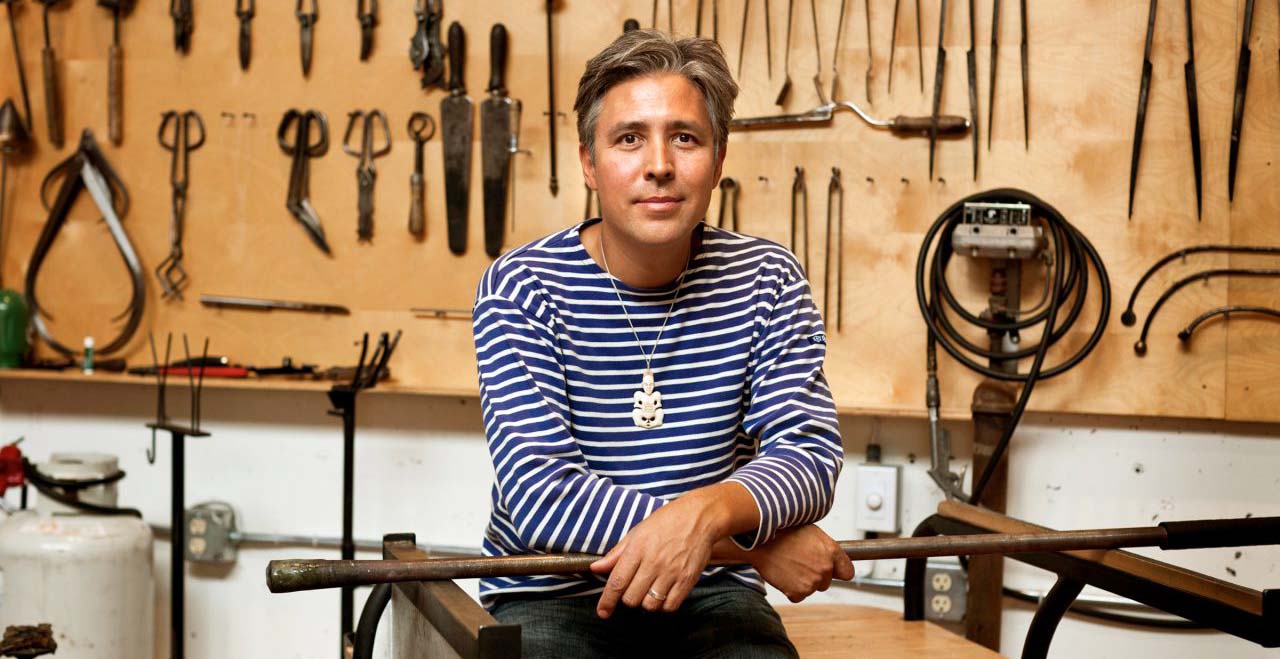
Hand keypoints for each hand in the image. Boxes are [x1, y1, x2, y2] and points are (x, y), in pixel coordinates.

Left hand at [589, 494, 719, 617]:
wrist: (699, 517)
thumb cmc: (666, 521)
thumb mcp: (637, 532)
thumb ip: (616, 554)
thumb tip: (596, 568)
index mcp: (637, 549)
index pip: (617, 582)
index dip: (607, 601)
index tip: (603, 612)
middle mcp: (653, 563)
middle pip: (631, 598)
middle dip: (628, 598)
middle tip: (634, 587)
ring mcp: (671, 572)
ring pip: (650, 605)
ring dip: (646, 602)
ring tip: (650, 590)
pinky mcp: (687, 580)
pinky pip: (670, 606)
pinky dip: (664, 605)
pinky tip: (664, 593)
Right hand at [749, 525, 853, 602]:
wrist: (760, 541)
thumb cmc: (783, 532)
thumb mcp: (811, 531)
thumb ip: (826, 547)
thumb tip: (832, 556)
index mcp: (831, 551)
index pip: (848, 572)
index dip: (838, 571)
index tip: (833, 570)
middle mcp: (825, 568)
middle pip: (827, 581)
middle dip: (816, 575)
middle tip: (800, 562)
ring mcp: (812, 582)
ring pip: (812, 588)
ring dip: (802, 581)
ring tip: (789, 565)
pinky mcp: (798, 593)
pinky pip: (798, 596)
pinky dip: (790, 589)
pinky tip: (784, 574)